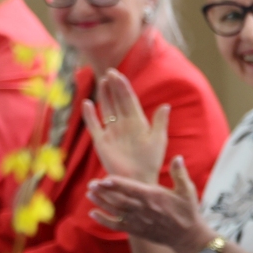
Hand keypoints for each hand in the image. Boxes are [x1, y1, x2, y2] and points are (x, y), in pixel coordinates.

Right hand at [81, 68, 167, 182]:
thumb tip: (166, 105)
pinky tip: (87, 103)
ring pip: (107, 110)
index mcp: (138, 122)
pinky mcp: (102, 142)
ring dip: (104, 96)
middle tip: (109, 72)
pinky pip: (94, 126)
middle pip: (117, 101)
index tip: (118, 74)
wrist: (138, 180)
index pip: (129, 100)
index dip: (124, 87)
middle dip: (113, 87)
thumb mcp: (158, 140)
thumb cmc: (151, 162)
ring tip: (101, 81)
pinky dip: (90, 115)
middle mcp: (124, 124)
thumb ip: (160, 123)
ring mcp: (112, 132)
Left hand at [86, 155, 209, 252]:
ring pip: (115, 211)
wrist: (188, 236)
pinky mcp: (136, 230)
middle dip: (104, 192)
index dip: (117, 184)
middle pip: (119, 199)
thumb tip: (177, 157)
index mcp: (154, 197)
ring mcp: (138, 221)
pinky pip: (116, 225)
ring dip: (101, 202)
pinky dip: (103, 220)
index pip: (131, 189)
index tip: (104, 178)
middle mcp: (143, 209)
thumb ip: (179, 173)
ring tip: (90, 193)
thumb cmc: (188, 211)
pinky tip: (93, 214)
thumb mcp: (187, 191)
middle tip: (91, 184)